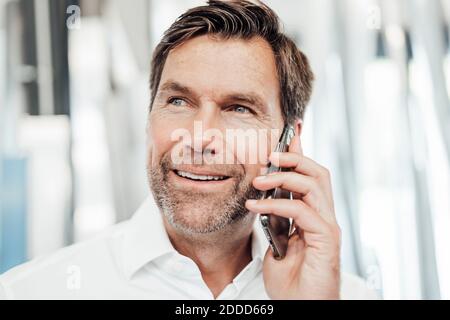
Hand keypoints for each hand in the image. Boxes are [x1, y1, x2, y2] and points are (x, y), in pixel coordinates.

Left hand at [245, 132, 340, 299]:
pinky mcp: (326, 240)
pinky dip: (278, 205)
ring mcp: (327, 227)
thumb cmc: (291, 282)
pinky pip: (303, 211)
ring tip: (259, 179)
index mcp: (313, 215)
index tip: (289, 131)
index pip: (309, 176)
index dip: (300, 152)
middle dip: (295, 157)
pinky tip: (256, 207)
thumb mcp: (277, 245)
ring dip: (285, 177)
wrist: (302, 308)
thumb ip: (276, 223)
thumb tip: (263, 202)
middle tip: (271, 154)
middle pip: (318, 172)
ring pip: (315, 185)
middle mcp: (324, 217)